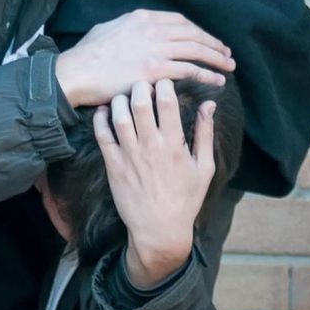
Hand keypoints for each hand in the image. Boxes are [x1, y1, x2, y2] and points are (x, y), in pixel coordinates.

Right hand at [55, 9, 233, 107]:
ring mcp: (155, 49)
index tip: (207, 39)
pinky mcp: (156, 70)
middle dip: (213, 43)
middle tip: (226, 53)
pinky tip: (217, 80)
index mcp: (141, 18)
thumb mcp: (106, 29)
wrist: (76, 72)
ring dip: (216, 58)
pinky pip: (190, 70)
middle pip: (193, 33)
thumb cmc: (86, 55)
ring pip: (196, 50)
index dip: (198, 31)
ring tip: (228, 66)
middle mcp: (152, 29)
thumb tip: (133, 29)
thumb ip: (126, 27)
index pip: (180, 21)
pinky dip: (207, 75)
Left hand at [93, 80, 216, 286]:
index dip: (164, 85)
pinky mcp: (113, 165)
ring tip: (124, 96)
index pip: (167, 103)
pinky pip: (102, 136)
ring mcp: (129, 156)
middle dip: (140, 86)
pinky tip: (104, 111)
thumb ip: (205, 133)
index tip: (163, 81)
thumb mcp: (204, 167)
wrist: (159, 229)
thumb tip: (209, 104)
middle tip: (141, 83)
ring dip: (119, 99)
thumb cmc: (185, 198)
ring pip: (119, 116)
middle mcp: (150, 147)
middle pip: (140, 103)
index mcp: (175, 145)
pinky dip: (100, 119)